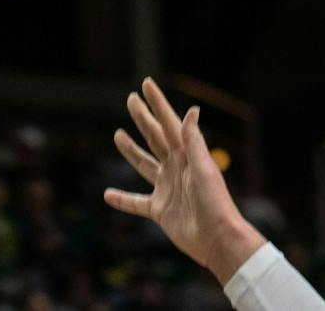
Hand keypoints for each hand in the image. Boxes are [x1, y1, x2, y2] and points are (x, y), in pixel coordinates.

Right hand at [104, 78, 262, 283]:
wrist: (217, 239)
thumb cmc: (215, 203)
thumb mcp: (204, 169)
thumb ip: (194, 141)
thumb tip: (192, 109)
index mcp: (187, 154)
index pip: (169, 122)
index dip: (158, 103)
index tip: (146, 84)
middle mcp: (175, 167)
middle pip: (155, 137)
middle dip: (143, 118)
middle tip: (131, 99)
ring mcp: (166, 188)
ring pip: (144, 164)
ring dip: (131, 150)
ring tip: (118, 135)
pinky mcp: (160, 210)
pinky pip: (136, 203)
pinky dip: (122, 199)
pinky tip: (107, 194)